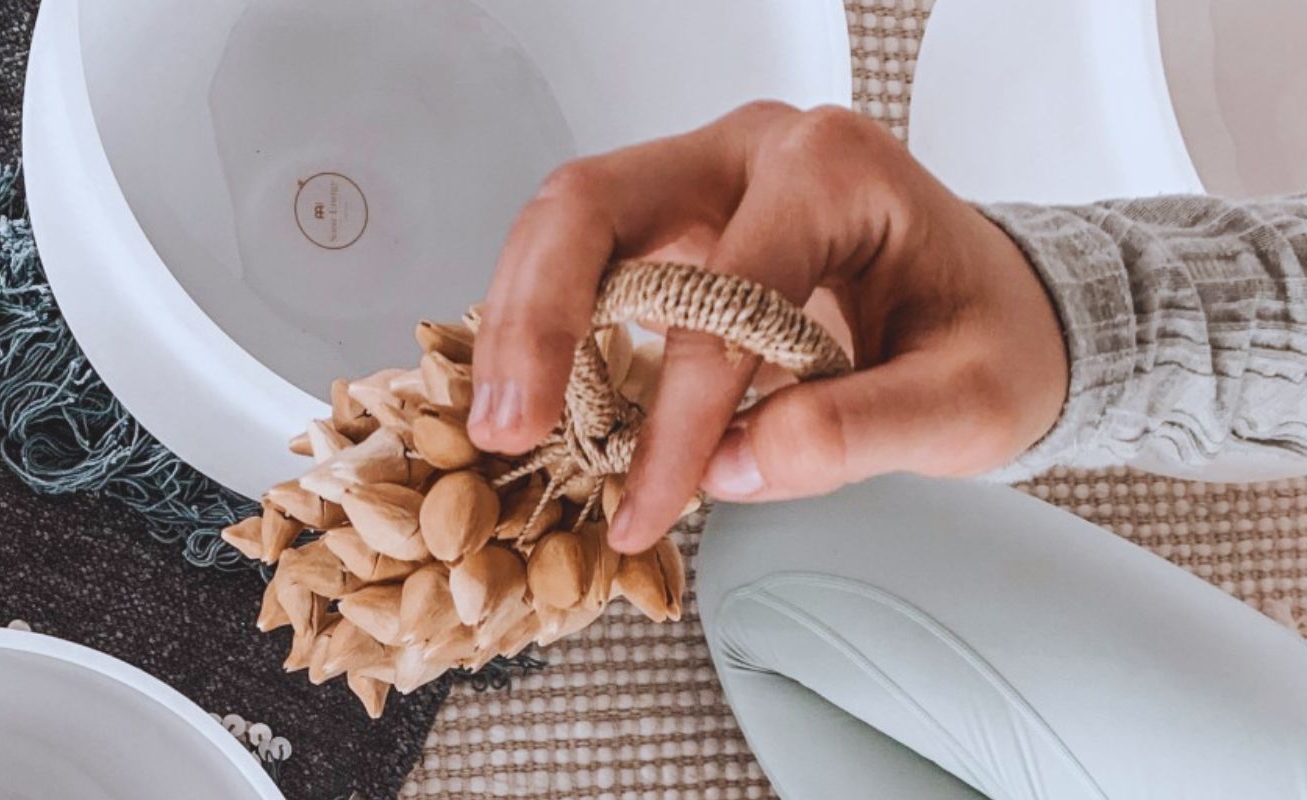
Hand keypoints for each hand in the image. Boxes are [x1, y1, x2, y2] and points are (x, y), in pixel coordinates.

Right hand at [467, 102, 1068, 553]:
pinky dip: (540, 325)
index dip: (677, 415)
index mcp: (831, 171)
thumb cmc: (988, 341)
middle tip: (511, 426)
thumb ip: (864, 431)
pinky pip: (579, 256)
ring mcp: (700, 175)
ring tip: (500, 422)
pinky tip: (529, 396)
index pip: (722, 296)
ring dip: (517, 322)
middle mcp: (750, 150)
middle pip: (595, 203)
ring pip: (566, 222)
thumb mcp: (972, 403)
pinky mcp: (669, 219)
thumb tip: (732, 467)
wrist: (997, 309)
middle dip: (537, 319)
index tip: (648, 510)